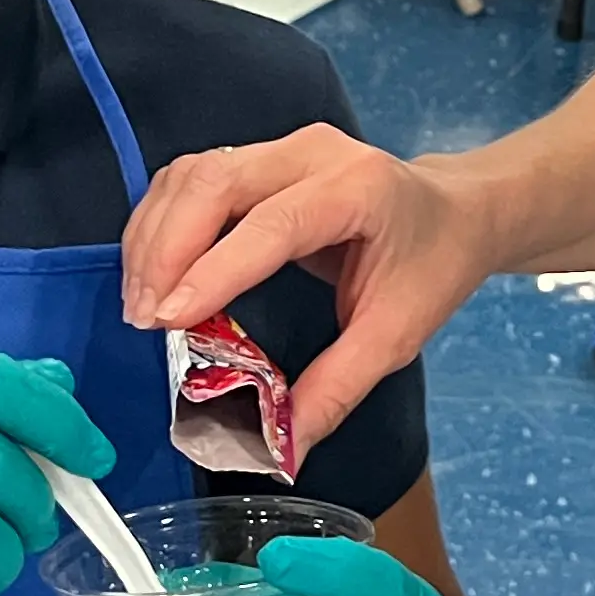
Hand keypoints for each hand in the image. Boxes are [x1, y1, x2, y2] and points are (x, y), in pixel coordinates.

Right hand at [122, 127, 506, 438]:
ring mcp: (283, 148)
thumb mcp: (396, 335)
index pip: (272, 225)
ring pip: (193, 173)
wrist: (455, 212)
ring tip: (139, 302)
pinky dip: (161, 221)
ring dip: (154, 235)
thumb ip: (335, 389)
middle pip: (216, 182)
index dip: (214, 271)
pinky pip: (192, 177)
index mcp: (358, 190)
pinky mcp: (259, 157)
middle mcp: (314, 153)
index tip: (167, 319)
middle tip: (143, 318)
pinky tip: (150, 269)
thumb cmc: (432, 265)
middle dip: (166, 249)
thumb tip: (280, 447)